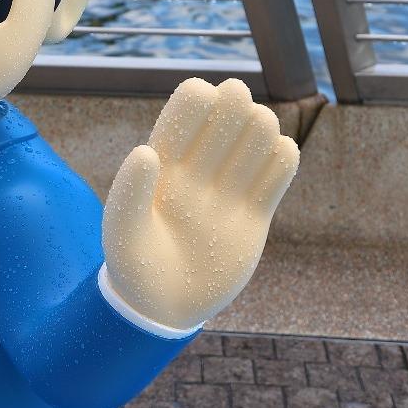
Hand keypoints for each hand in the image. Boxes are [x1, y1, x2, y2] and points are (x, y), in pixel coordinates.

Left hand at [102, 77, 299, 330]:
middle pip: (226, 116)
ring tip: (260, 134)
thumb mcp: (122, 235)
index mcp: (163, 163)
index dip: (199, 98)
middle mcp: (198, 170)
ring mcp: (228, 190)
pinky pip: (277, 172)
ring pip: (255, 139)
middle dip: (235, 104)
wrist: (164, 309)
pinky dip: (284, 158)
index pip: (186, 110)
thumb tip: (145, 152)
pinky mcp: (254, 215)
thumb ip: (129, 194)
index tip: (205, 100)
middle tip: (241, 110)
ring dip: (262, 126)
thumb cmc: (134, 270)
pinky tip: (279, 156)